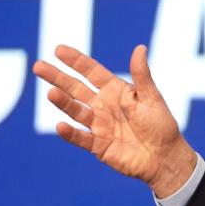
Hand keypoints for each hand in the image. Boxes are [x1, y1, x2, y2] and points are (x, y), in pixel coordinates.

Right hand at [32, 44, 196, 197]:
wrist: (166, 157)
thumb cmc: (161, 125)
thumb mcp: (152, 98)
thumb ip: (142, 76)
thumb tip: (140, 47)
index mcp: (115, 91)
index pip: (91, 72)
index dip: (76, 61)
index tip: (59, 49)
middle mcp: (102, 105)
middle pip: (76, 89)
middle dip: (58, 78)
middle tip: (38, 66)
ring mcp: (98, 125)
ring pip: (75, 111)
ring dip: (63, 102)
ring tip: (51, 93)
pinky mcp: (97, 145)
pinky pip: (80, 138)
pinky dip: (70, 134)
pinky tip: (61, 126)